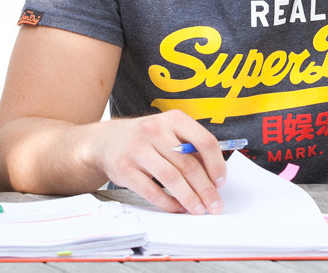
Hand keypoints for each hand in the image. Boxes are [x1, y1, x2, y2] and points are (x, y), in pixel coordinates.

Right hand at [83, 110, 226, 214]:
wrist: (106, 141)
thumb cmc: (145, 139)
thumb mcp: (168, 132)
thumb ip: (190, 148)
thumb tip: (214, 175)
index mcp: (173, 119)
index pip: (204, 141)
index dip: (217, 165)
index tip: (221, 182)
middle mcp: (155, 130)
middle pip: (188, 165)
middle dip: (205, 189)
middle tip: (214, 204)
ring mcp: (138, 149)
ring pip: (171, 179)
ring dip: (189, 198)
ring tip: (198, 209)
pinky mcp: (125, 169)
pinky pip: (152, 191)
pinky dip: (168, 202)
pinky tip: (177, 207)